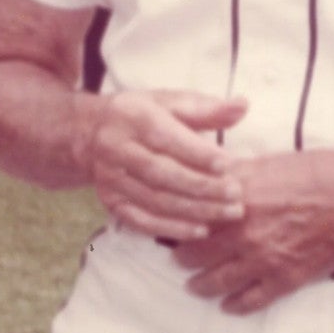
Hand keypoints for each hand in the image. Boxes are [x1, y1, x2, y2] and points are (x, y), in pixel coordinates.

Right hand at [73, 89, 247, 241]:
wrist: (90, 133)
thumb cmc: (143, 114)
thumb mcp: (171, 102)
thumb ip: (207, 108)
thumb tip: (242, 106)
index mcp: (133, 117)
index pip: (166, 138)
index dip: (197, 153)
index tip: (228, 164)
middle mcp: (116, 149)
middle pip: (161, 174)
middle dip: (202, 187)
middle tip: (236, 194)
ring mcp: (110, 179)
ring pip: (155, 200)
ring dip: (194, 210)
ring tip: (229, 213)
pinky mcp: (111, 202)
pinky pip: (142, 221)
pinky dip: (172, 228)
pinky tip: (201, 230)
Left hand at [172, 150, 333, 313]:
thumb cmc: (320, 172)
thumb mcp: (270, 162)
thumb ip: (237, 174)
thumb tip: (214, 175)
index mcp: (236, 197)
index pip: (190, 215)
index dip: (177, 220)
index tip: (171, 222)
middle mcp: (242, 231)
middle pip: (194, 253)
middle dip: (183, 257)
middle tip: (178, 258)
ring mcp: (262, 259)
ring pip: (215, 282)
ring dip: (200, 285)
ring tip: (194, 286)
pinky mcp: (284, 279)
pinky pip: (250, 301)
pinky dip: (234, 306)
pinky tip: (227, 305)